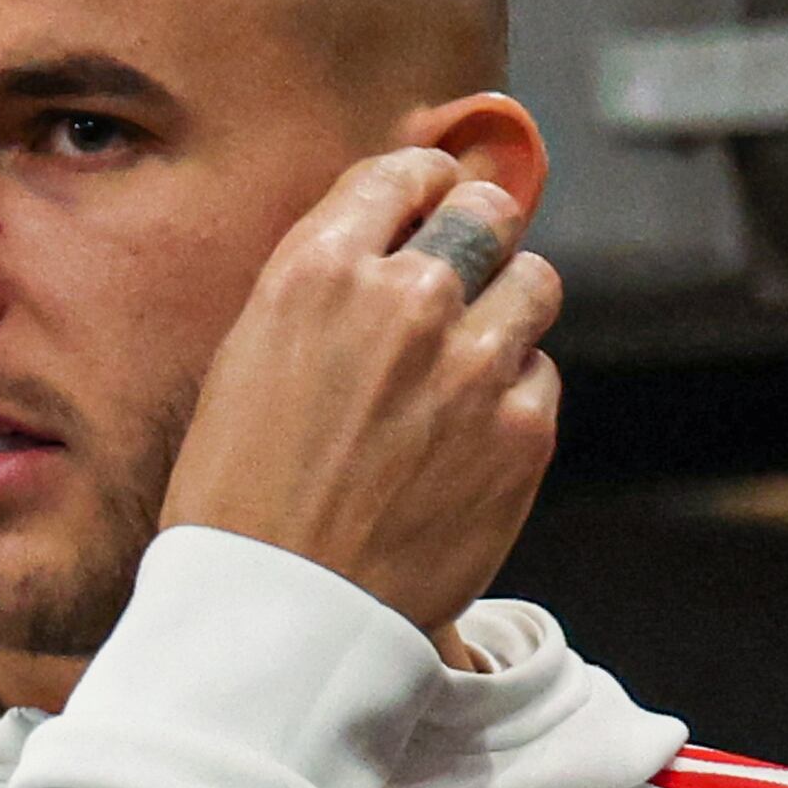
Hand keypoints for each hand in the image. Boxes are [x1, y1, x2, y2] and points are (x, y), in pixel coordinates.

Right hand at [158, 146, 562, 645]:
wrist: (282, 612)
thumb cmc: (244, 496)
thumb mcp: (250, 358)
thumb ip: (328, 288)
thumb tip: (395, 239)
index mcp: (321, 270)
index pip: (406, 175)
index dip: (428, 186)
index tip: (437, 201)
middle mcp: (406, 300)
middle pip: (486, 214)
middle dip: (479, 236)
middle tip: (468, 274)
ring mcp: (474, 365)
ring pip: (534, 285)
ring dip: (508, 312)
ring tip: (468, 369)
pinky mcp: (522, 432)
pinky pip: (543, 377)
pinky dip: (515, 400)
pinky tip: (466, 445)